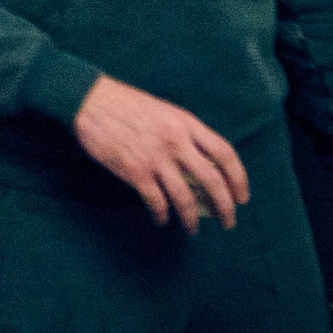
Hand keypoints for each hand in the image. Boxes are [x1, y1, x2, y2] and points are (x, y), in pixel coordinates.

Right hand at [72, 75, 249, 231]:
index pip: (225, 153)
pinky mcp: (135, 172)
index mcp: (186, 123)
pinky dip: (161, 217)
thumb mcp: (164, 112)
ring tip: (193, 231)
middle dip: (225, 206)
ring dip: (192, 220)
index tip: (242, 197)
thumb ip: (184, 134)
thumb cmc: (126, 105)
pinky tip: (161, 221)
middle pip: (212, 181)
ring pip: (186, 198)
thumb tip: (201, 166)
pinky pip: (156, 203)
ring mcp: (156, 158)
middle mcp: (176, 141)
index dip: (239, 178)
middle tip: (228, 222)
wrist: (90, 100)